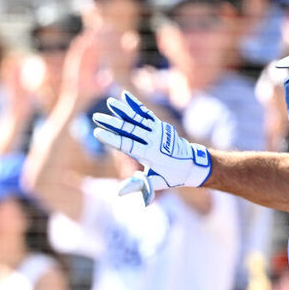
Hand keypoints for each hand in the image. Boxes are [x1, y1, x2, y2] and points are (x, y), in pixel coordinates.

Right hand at [91, 91, 211, 204]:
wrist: (191, 164)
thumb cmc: (170, 176)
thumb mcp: (154, 183)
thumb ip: (137, 185)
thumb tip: (119, 193)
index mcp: (151, 154)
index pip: (128, 145)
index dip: (112, 139)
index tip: (98, 132)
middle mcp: (154, 140)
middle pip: (130, 129)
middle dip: (112, 123)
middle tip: (97, 117)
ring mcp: (158, 130)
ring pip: (137, 118)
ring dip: (123, 110)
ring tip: (109, 102)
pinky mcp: (160, 124)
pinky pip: (145, 114)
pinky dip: (135, 105)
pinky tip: (125, 96)